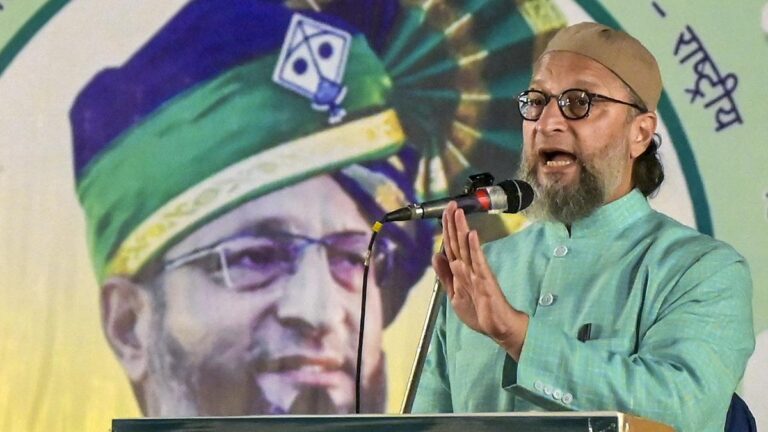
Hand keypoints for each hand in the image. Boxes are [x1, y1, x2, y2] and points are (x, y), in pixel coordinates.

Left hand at [433, 201, 528, 359]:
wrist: (499, 327)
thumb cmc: (480, 311)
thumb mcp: (455, 295)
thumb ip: (445, 276)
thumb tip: (436, 255)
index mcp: (460, 271)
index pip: (451, 246)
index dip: (447, 229)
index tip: (445, 212)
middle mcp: (469, 268)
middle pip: (458, 242)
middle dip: (453, 223)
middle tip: (451, 204)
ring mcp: (477, 273)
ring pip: (466, 248)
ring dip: (462, 229)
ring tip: (458, 212)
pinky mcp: (485, 281)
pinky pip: (479, 262)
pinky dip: (475, 248)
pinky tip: (472, 235)